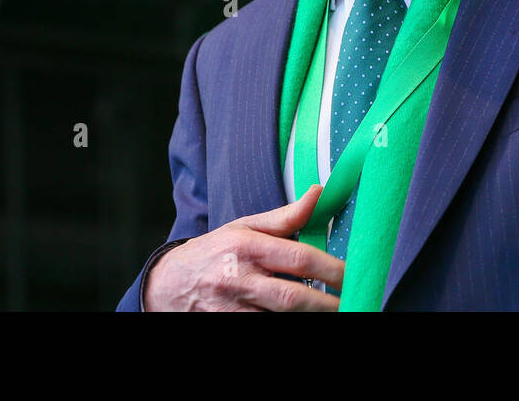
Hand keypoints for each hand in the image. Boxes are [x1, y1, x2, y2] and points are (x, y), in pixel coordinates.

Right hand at [143, 185, 344, 310]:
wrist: (166, 284)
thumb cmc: (213, 252)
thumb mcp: (244, 227)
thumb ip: (284, 217)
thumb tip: (318, 193)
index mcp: (247, 246)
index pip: (298, 258)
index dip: (330, 269)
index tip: (351, 275)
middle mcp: (239, 278)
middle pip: (292, 297)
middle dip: (326, 304)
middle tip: (350, 303)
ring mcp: (231, 308)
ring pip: (279, 317)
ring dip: (307, 316)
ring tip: (330, 310)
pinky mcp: (225, 325)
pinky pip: (262, 326)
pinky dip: (282, 323)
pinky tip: (300, 317)